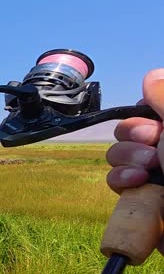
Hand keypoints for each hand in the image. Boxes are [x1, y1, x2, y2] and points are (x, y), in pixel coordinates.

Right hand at [106, 69, 163, 255]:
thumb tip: (153, 75)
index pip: (153, 105)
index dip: (147, 107)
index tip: (155, 116)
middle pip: (130, 126)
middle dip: (134, 133)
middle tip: (152, 142)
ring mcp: (157, 173)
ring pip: (118, 153)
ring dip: (126, 158)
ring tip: (147, 170)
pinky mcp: (143, 197)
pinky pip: (116, 180)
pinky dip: (121, 179)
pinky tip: (137, 183)